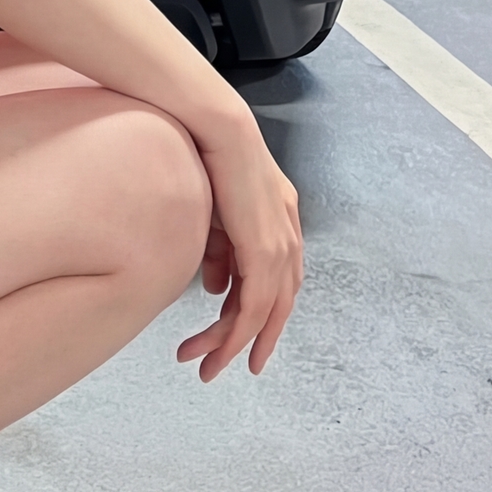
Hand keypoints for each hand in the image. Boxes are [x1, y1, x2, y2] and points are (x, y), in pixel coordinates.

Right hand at [176, 126, 301, 381]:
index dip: (260, 311)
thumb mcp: (210, 212)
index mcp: (280, 217)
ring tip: (209, 366)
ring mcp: (280, 241)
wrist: (211, 124)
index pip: (277, 276)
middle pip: (280, 302)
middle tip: (232, 366)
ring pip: (265, 311)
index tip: (238, 335)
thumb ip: (218, 252)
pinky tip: (220, 346)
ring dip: (235, 342)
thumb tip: (218, 290)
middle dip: (256, 339)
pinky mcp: (265, 247)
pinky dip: (238, 330)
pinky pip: (257, 303)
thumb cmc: (203, 154)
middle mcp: (288, 232)